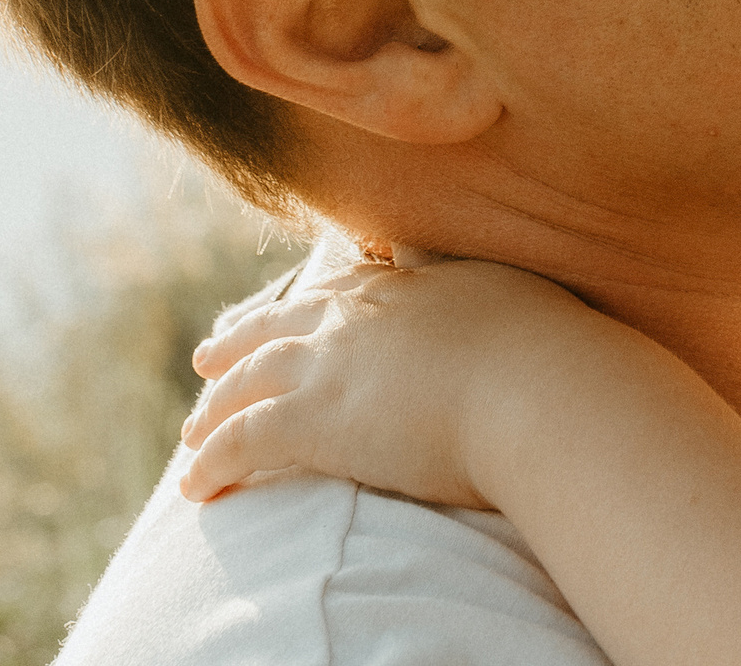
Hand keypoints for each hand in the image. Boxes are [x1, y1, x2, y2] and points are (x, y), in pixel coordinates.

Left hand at [178, 257, 615, 507]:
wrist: (539, 389)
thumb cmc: (547, 349)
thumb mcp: (505, 291)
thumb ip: (461, 276)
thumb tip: (433, 253)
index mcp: (402, 288)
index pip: (334, 292)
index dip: (303, 307)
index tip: (284, 317)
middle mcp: (354, 318)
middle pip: (275, 329)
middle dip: (238, 345)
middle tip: (209, 362)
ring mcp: (328, 365)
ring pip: (246, 384)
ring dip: (213, 408)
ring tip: (194, 431)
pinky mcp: (312, 420)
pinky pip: (240, 442)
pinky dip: (211, 462)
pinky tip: (195, 486)